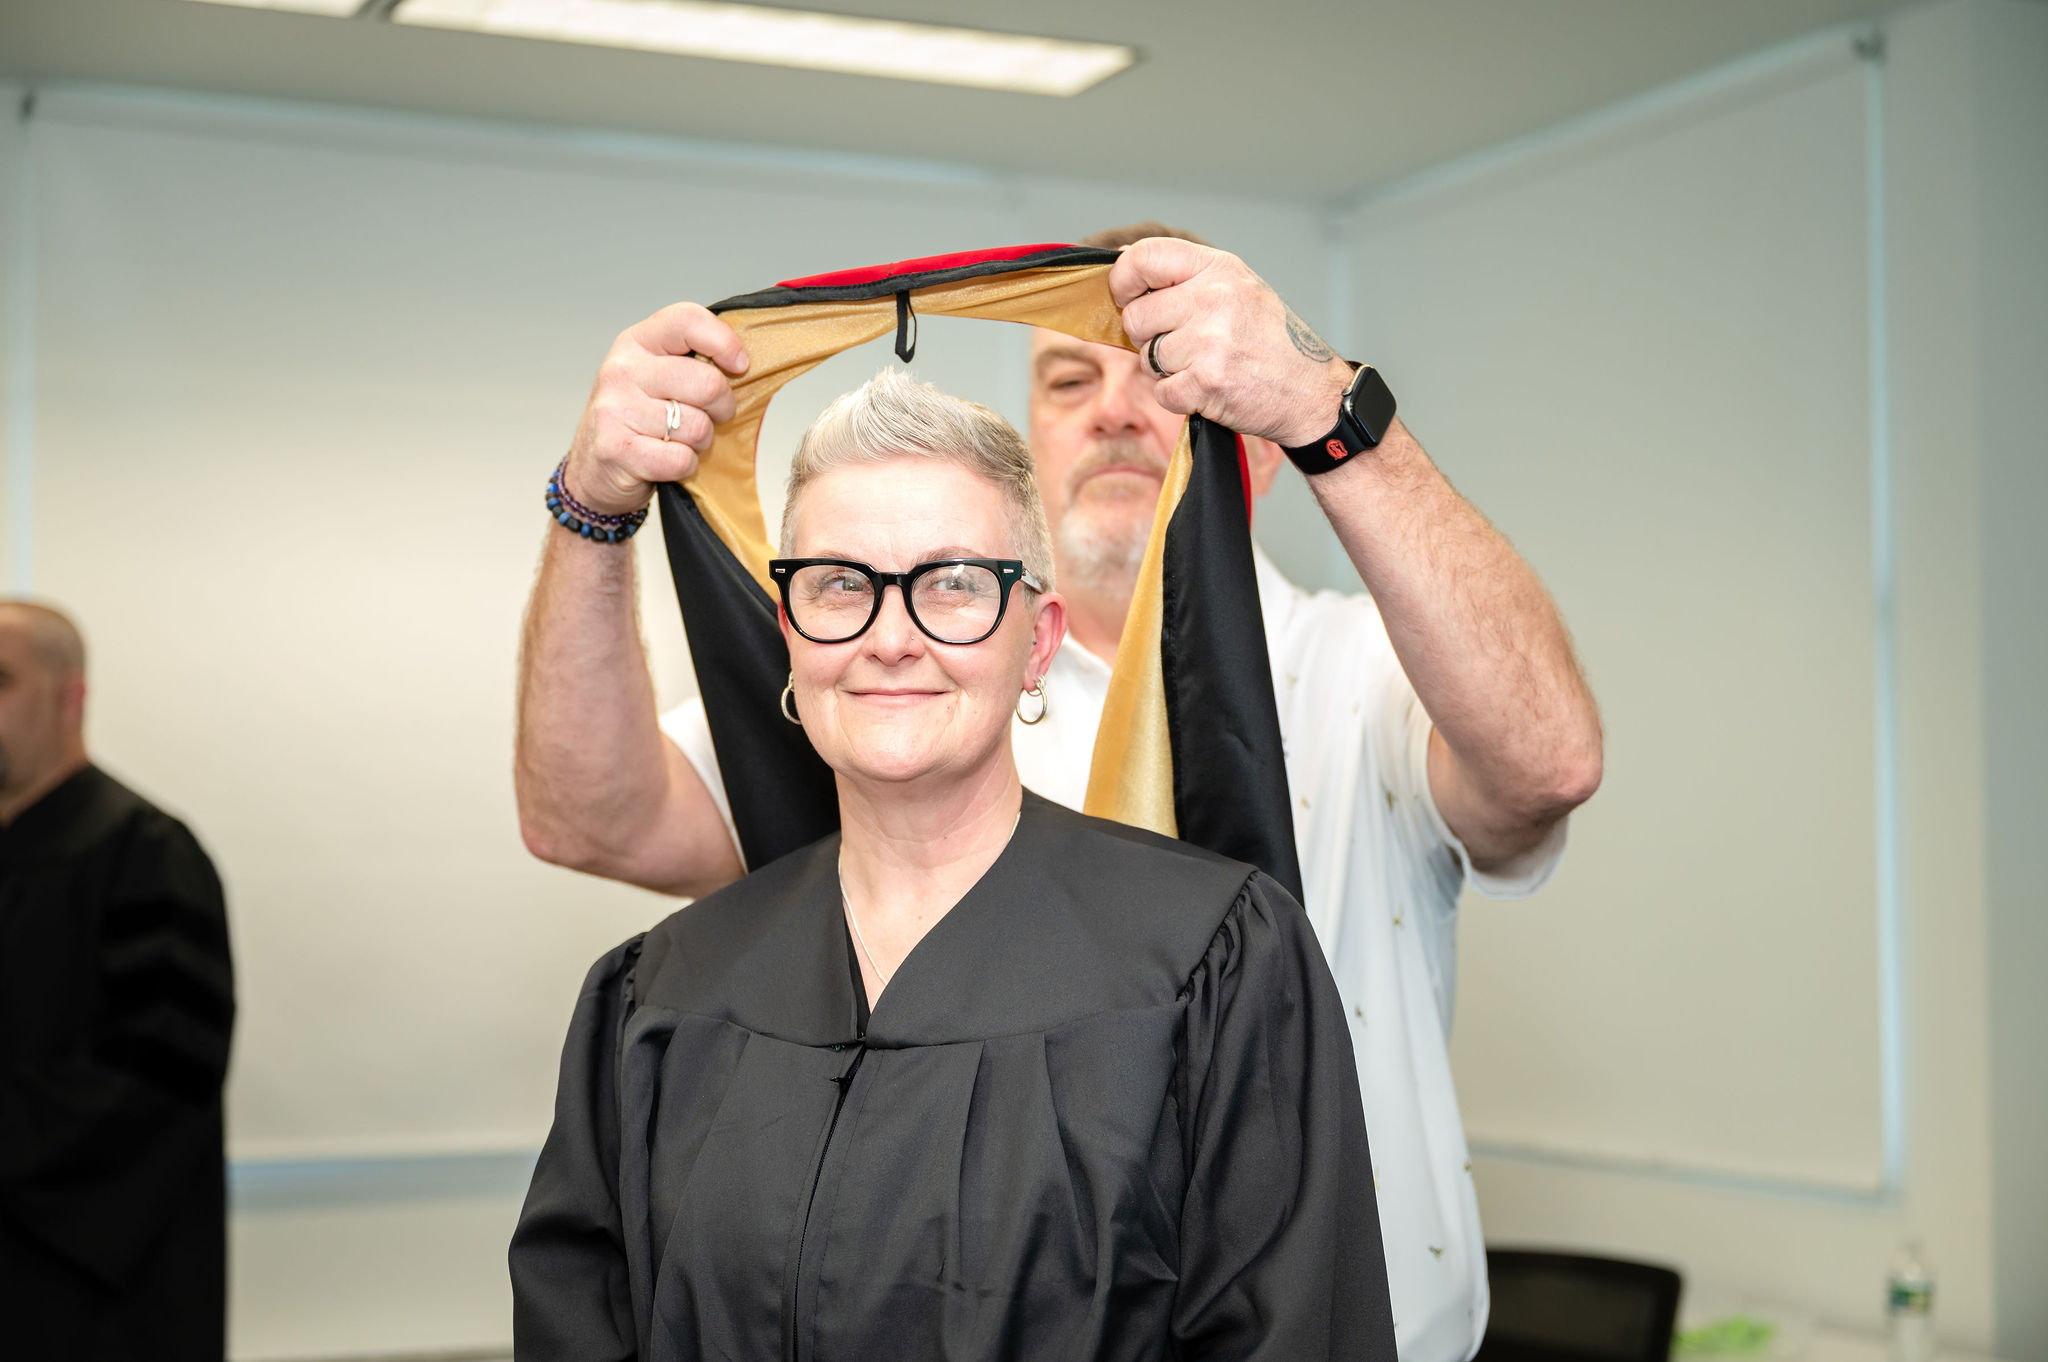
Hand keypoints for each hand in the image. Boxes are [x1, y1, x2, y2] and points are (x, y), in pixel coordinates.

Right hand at [562, 303, 749, 516]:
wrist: (593, 468)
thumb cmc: (636, 419)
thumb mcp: (656, 375)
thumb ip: (691, 361)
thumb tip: (743, 363)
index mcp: (637, 342)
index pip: (688, 320)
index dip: (724, 342)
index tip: (739, 365)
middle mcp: (622, 370)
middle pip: (707, 383)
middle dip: (721, 407)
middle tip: (709, 416)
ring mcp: (616, 409)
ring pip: (698, 426)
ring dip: (700, 441)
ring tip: (678, 439)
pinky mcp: (618, 450)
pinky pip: (681, 458)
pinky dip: (685, 465)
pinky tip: (666, 460)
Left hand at [1109, 239, 1353, 447]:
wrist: (1313, 392)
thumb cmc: (1273, 341)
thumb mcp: (1239, 288)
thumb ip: (1185, 275)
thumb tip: (1122, 259)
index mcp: (1220, 269)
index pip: (1144, 257)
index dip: (1123, 280)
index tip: (1125, 297)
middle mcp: (1215, 299)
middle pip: (1137, 316)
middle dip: (1147, 337)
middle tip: (1181, 344)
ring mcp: (1211, 342)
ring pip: (1147, 358)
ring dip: (1167, 370)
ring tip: (1205, 366)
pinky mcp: (1207, 383)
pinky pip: (1162, 392)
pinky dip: (1179, 397)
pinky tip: (1208, 389)